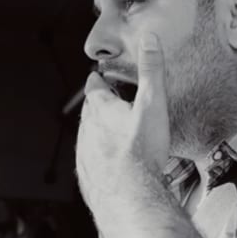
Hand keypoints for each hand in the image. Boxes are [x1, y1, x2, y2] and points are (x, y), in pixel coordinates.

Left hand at [76, 32, 170, 214]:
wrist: (129, 197)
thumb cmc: (141, 152)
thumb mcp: (152, 104)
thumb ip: (152, 71)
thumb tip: (150, 40)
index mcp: (100, 110)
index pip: (94, 87)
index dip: (98, 80)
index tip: (100, 77)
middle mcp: (87, 129)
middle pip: (90, 112)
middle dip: (99, 106)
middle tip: (111, 103)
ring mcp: (84, 153)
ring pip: (88, 136)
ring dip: (98, 132)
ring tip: (113, 134)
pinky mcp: (87, 175)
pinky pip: (89, 161)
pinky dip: (98, 157)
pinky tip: (109, 163)